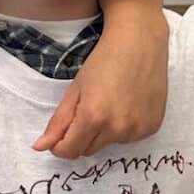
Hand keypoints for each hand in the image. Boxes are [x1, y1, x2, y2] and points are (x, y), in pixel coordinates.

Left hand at [34, 23, 169, 158]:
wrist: (140, 41)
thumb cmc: (104, 59)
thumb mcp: (75, 89)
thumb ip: (59, 121)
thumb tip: (40, 147)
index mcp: (94, 117)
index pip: (70, 151)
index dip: (60, 146)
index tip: (60, 135)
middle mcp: (117, 128)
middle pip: (89, 150)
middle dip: (82, 136)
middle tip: (88, 108)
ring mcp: (137, 129)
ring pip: (110, 143)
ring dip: (105, 132)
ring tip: (111, 102)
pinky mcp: (152, 127)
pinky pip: (130, 138)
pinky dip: (124, 128)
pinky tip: (127, 104)